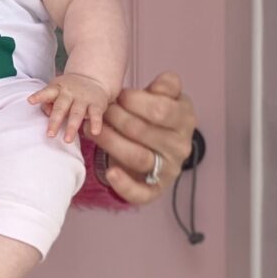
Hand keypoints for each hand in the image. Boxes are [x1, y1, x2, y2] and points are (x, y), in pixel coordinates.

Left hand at [28, 73, 110, 141]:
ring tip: (67, 140)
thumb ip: (47, 102)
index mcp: (57, 89)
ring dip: (72, 127)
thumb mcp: (55, 90)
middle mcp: (69, 93)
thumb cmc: (67, 90)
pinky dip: (96, 123)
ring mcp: (83, 99)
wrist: (92, 78)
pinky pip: (96, 114)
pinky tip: (94, 132)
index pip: (46, 92)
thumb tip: (47, 114)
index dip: (39, 96)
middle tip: (50, 135)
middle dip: (55, 121)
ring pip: (77, 114)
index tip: (30, 101)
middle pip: (61, 107)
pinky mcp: (96, 104)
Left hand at [86, 71, 196, 204]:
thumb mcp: (163, 96)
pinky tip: (111, 173)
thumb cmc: (154, 116)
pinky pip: (141, 192)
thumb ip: (165, 86)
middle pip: (142, 132)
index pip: (160, 110)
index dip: (133, 101)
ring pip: (137, 157)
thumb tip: (162, 85)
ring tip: (92, 130)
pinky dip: (125, 185)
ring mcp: (168, 169)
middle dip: (115, 118)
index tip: (119, 96)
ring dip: (109, 141)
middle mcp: (180, 146)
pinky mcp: (155, 189)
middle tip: (99, 111)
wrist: (152, 144)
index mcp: (184, 120)